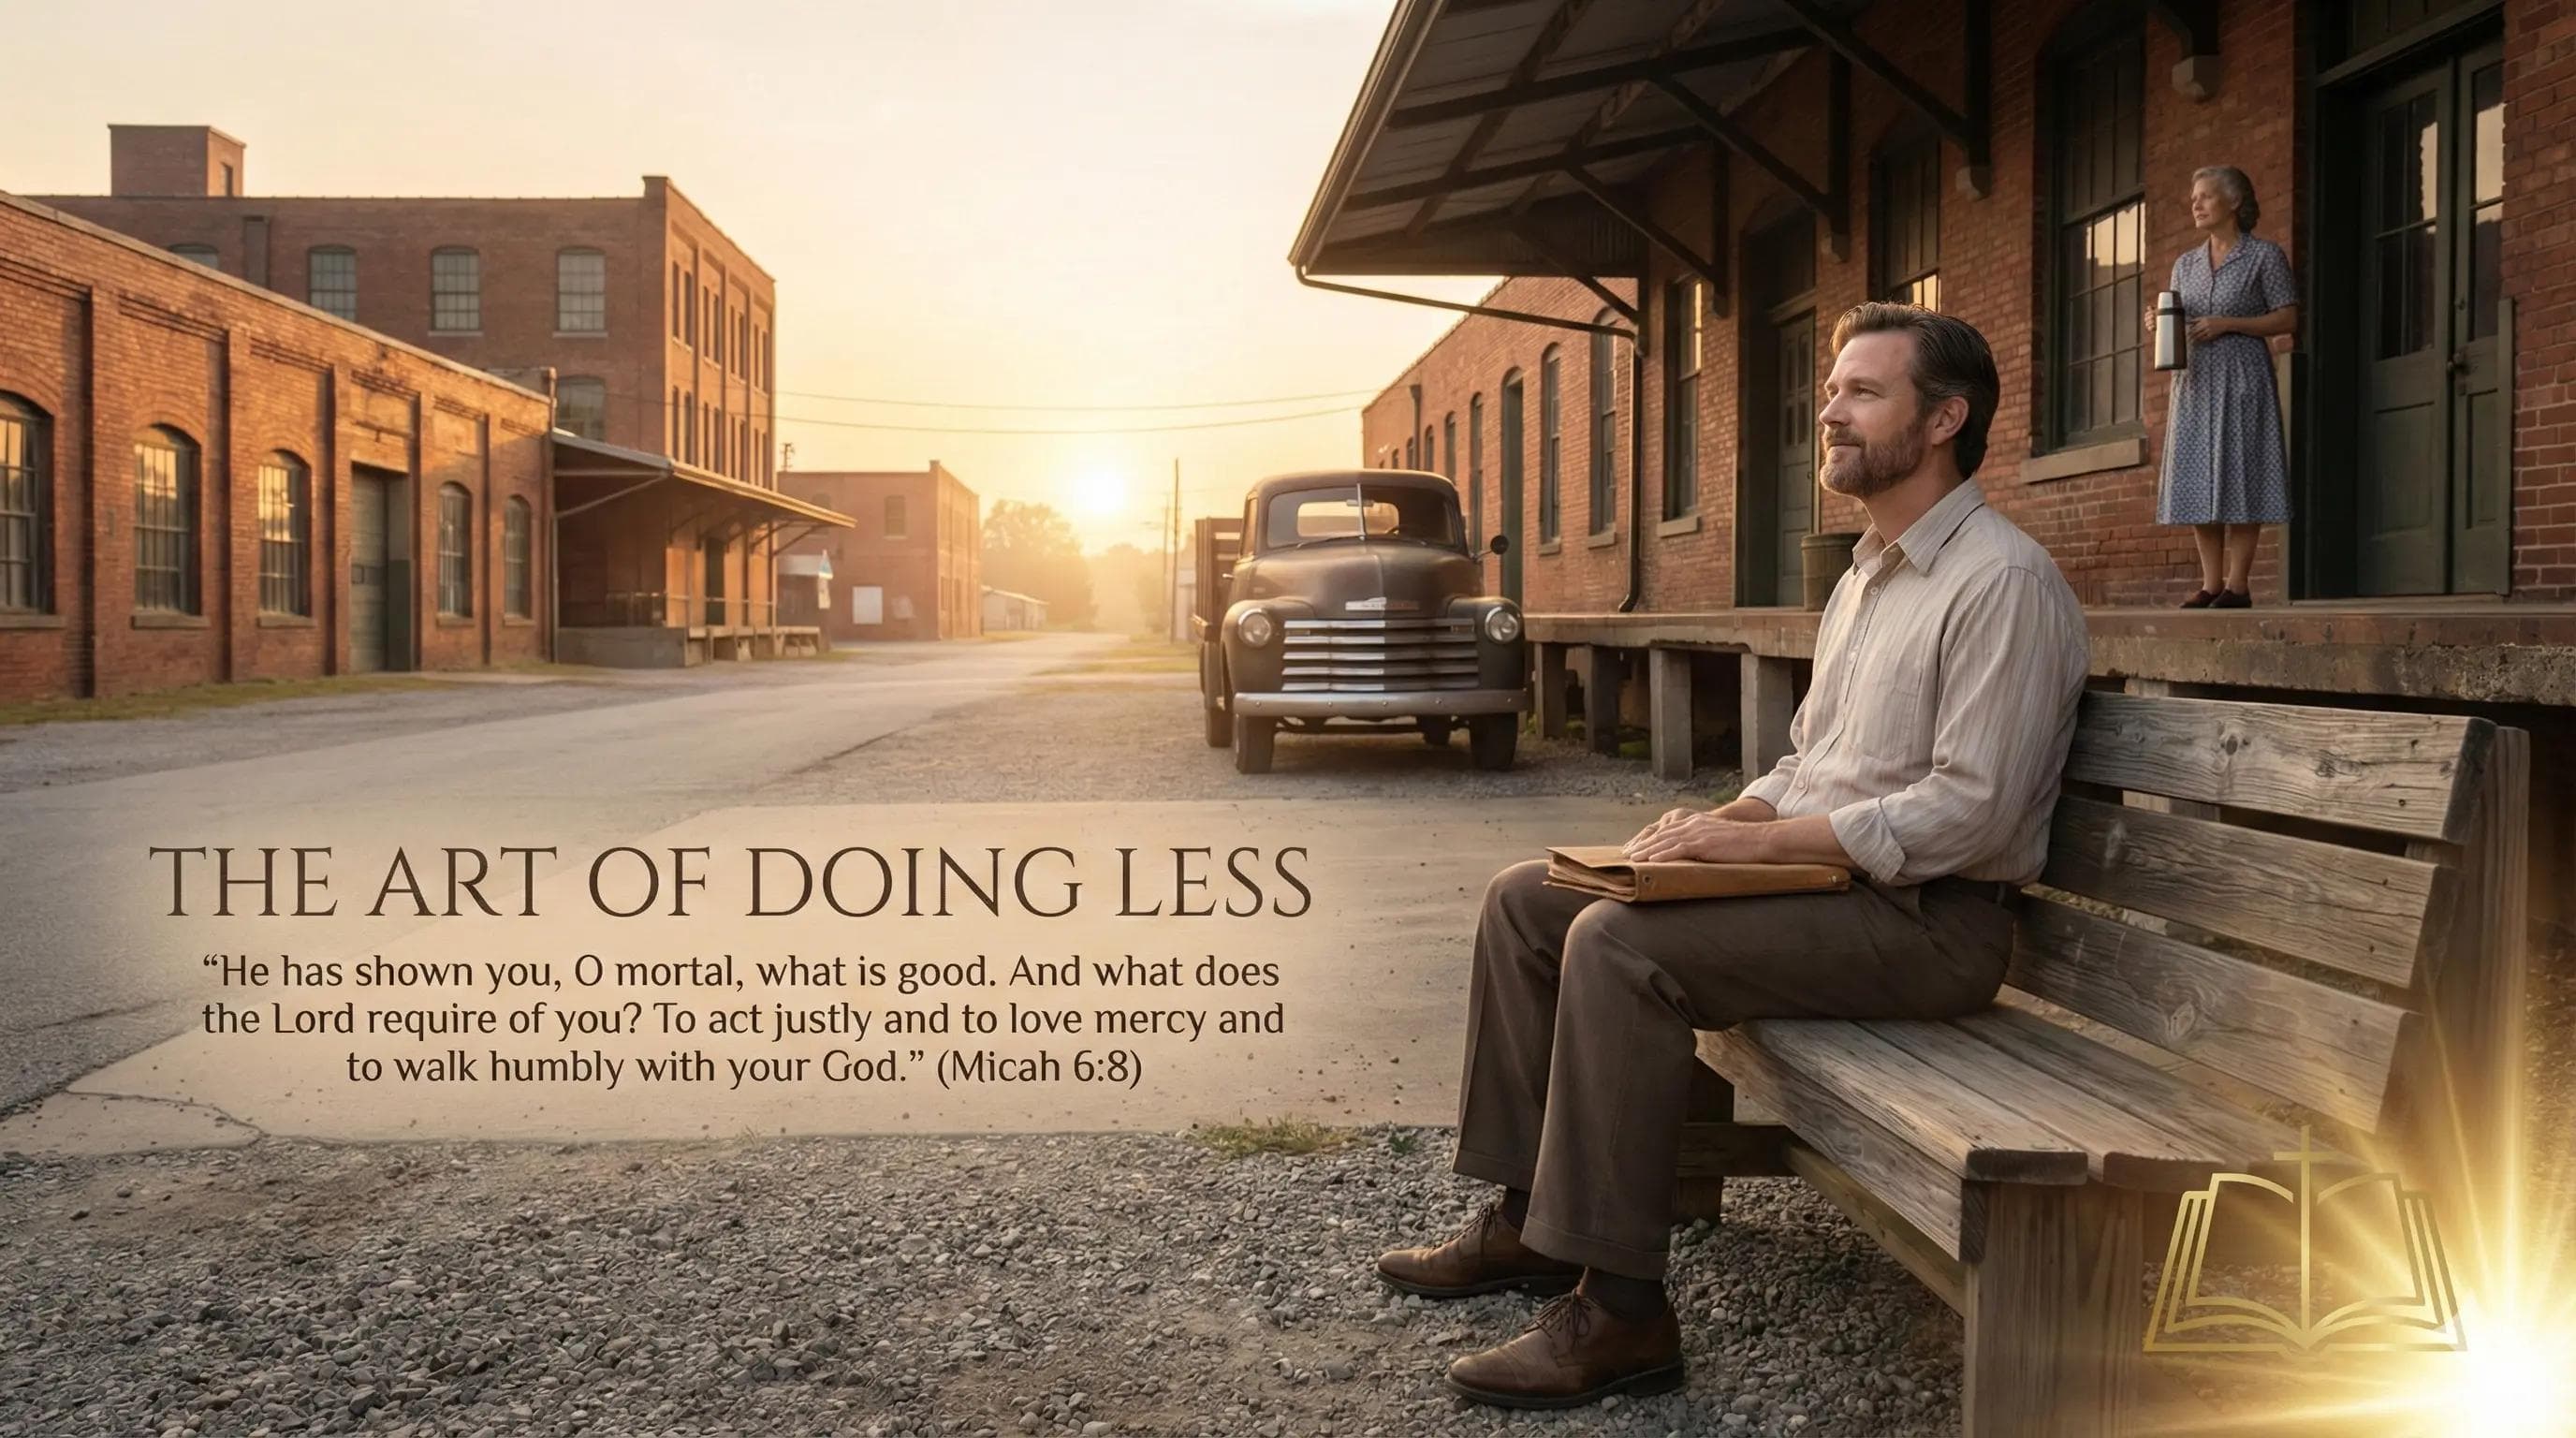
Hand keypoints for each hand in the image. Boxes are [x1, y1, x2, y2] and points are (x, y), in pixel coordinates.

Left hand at [1622, 812, 1765, 863]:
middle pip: (1661, 834)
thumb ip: (1703, 843)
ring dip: (1646, 851)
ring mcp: (1698, 833)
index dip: (1650, 839)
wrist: (1760, 840)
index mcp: (1696, 822)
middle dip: (1642, 844)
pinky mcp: (1703, 843)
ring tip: (1632, 859)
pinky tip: (1651, 862)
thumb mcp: (1718, 839)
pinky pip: (1677, 850)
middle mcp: (1693, 824)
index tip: (1636, 847)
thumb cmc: (1743, 844)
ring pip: (1665, 841)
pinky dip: (1662, 856)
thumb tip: (1692, 856)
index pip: (1667, 830)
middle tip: (1627, 854)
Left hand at [2187, 315, 2231, 341]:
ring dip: (2193, 339)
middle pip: (2195, 331)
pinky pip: (2203, 338)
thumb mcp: (2206, 317)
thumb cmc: (2214, 320)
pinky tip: (2197, 342)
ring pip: (2199, 336)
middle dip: (2190, 335)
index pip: (2194, 326)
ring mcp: (2209, 330)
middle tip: (2186, 338)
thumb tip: (2188, 321)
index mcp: (2204, 320)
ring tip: (2190, 341)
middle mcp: (2206, 325)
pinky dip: (2199, 340)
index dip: (2189, 331)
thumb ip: (2197, 319)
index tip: (2186, 333)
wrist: (2224, 323)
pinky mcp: (2211, 335)